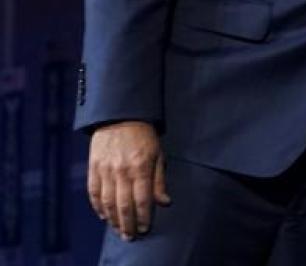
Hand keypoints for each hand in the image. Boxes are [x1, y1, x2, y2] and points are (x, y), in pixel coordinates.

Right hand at [87, 121, 170, 239]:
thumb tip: (164, 202)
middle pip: (123, 205)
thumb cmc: (144, 136)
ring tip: (118, 230)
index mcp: (141, 167)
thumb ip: (159, 180)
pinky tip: (104, 216)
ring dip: (113, 220)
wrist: (119, 116)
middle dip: (128, 224)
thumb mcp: (158, 154)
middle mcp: (121, 171)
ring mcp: (105, 170)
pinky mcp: (93, 168)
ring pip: (107, 202)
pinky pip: (93, 193)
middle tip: (131, 236)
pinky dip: (98, 207)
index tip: (145, 229)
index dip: (144, 217)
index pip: (142, 200)